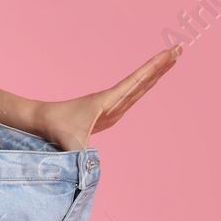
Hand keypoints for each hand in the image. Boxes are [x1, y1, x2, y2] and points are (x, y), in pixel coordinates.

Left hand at [33, 45, 181, 151]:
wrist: (40, 118)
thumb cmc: (55, 129)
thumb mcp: (72, 144)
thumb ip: (84, 157)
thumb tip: (93, 171)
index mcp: (107, 101)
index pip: (136, 81)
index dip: (154, 68)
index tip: (170, 53)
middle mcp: (111, 99)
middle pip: (142, 79)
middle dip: (161, 65)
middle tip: (179, 48)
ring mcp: (110, 105)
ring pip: (138, 85)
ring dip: (155, 73)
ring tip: (171, 58)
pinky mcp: (107, 112)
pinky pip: (130, 95)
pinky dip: (143, 87)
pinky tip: (149, 81)